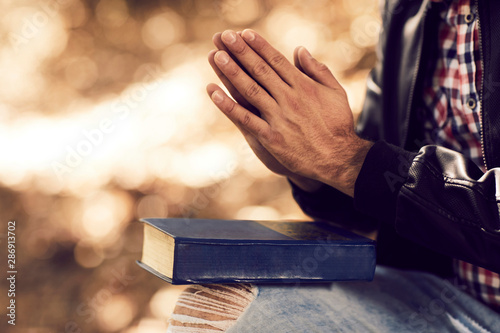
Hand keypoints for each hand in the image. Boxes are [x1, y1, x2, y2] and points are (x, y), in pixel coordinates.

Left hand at [207, 30, 371, 195]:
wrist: (338, 159)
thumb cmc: (338, 125)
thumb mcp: (335, 92)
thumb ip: (317, 69)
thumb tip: (299, 50)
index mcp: (303, 86)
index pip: (276, 61)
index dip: (259, 46)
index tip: (245, 33)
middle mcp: (289, 98)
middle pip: (260, 71)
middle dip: (241, 52)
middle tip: (225, 36)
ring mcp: (279, 118)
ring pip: (250, 90)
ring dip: (232, 72)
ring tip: (217, 55)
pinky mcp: (271, 137)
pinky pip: (246, 119)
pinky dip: (229, 106)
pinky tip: (215, 93)